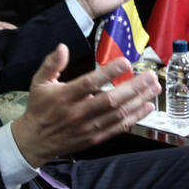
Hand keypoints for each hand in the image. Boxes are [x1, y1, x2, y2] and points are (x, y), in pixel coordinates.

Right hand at [11, 45, 160, 165]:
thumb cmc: (39, 108)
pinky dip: (135, 117)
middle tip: (150, 76)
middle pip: (110, 100)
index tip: (125, 62)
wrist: (34, 141)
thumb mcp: (39, 82)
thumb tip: (62, 47)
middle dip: (133, 87)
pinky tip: (147, 107)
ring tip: (154, 88)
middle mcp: (78, 113)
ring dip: (139, 101)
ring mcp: (88, 127)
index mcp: (65, 97)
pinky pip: (118, 128)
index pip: (89, 83)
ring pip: (118, 114)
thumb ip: (51, 64)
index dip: (108, 73)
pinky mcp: (95, 138)